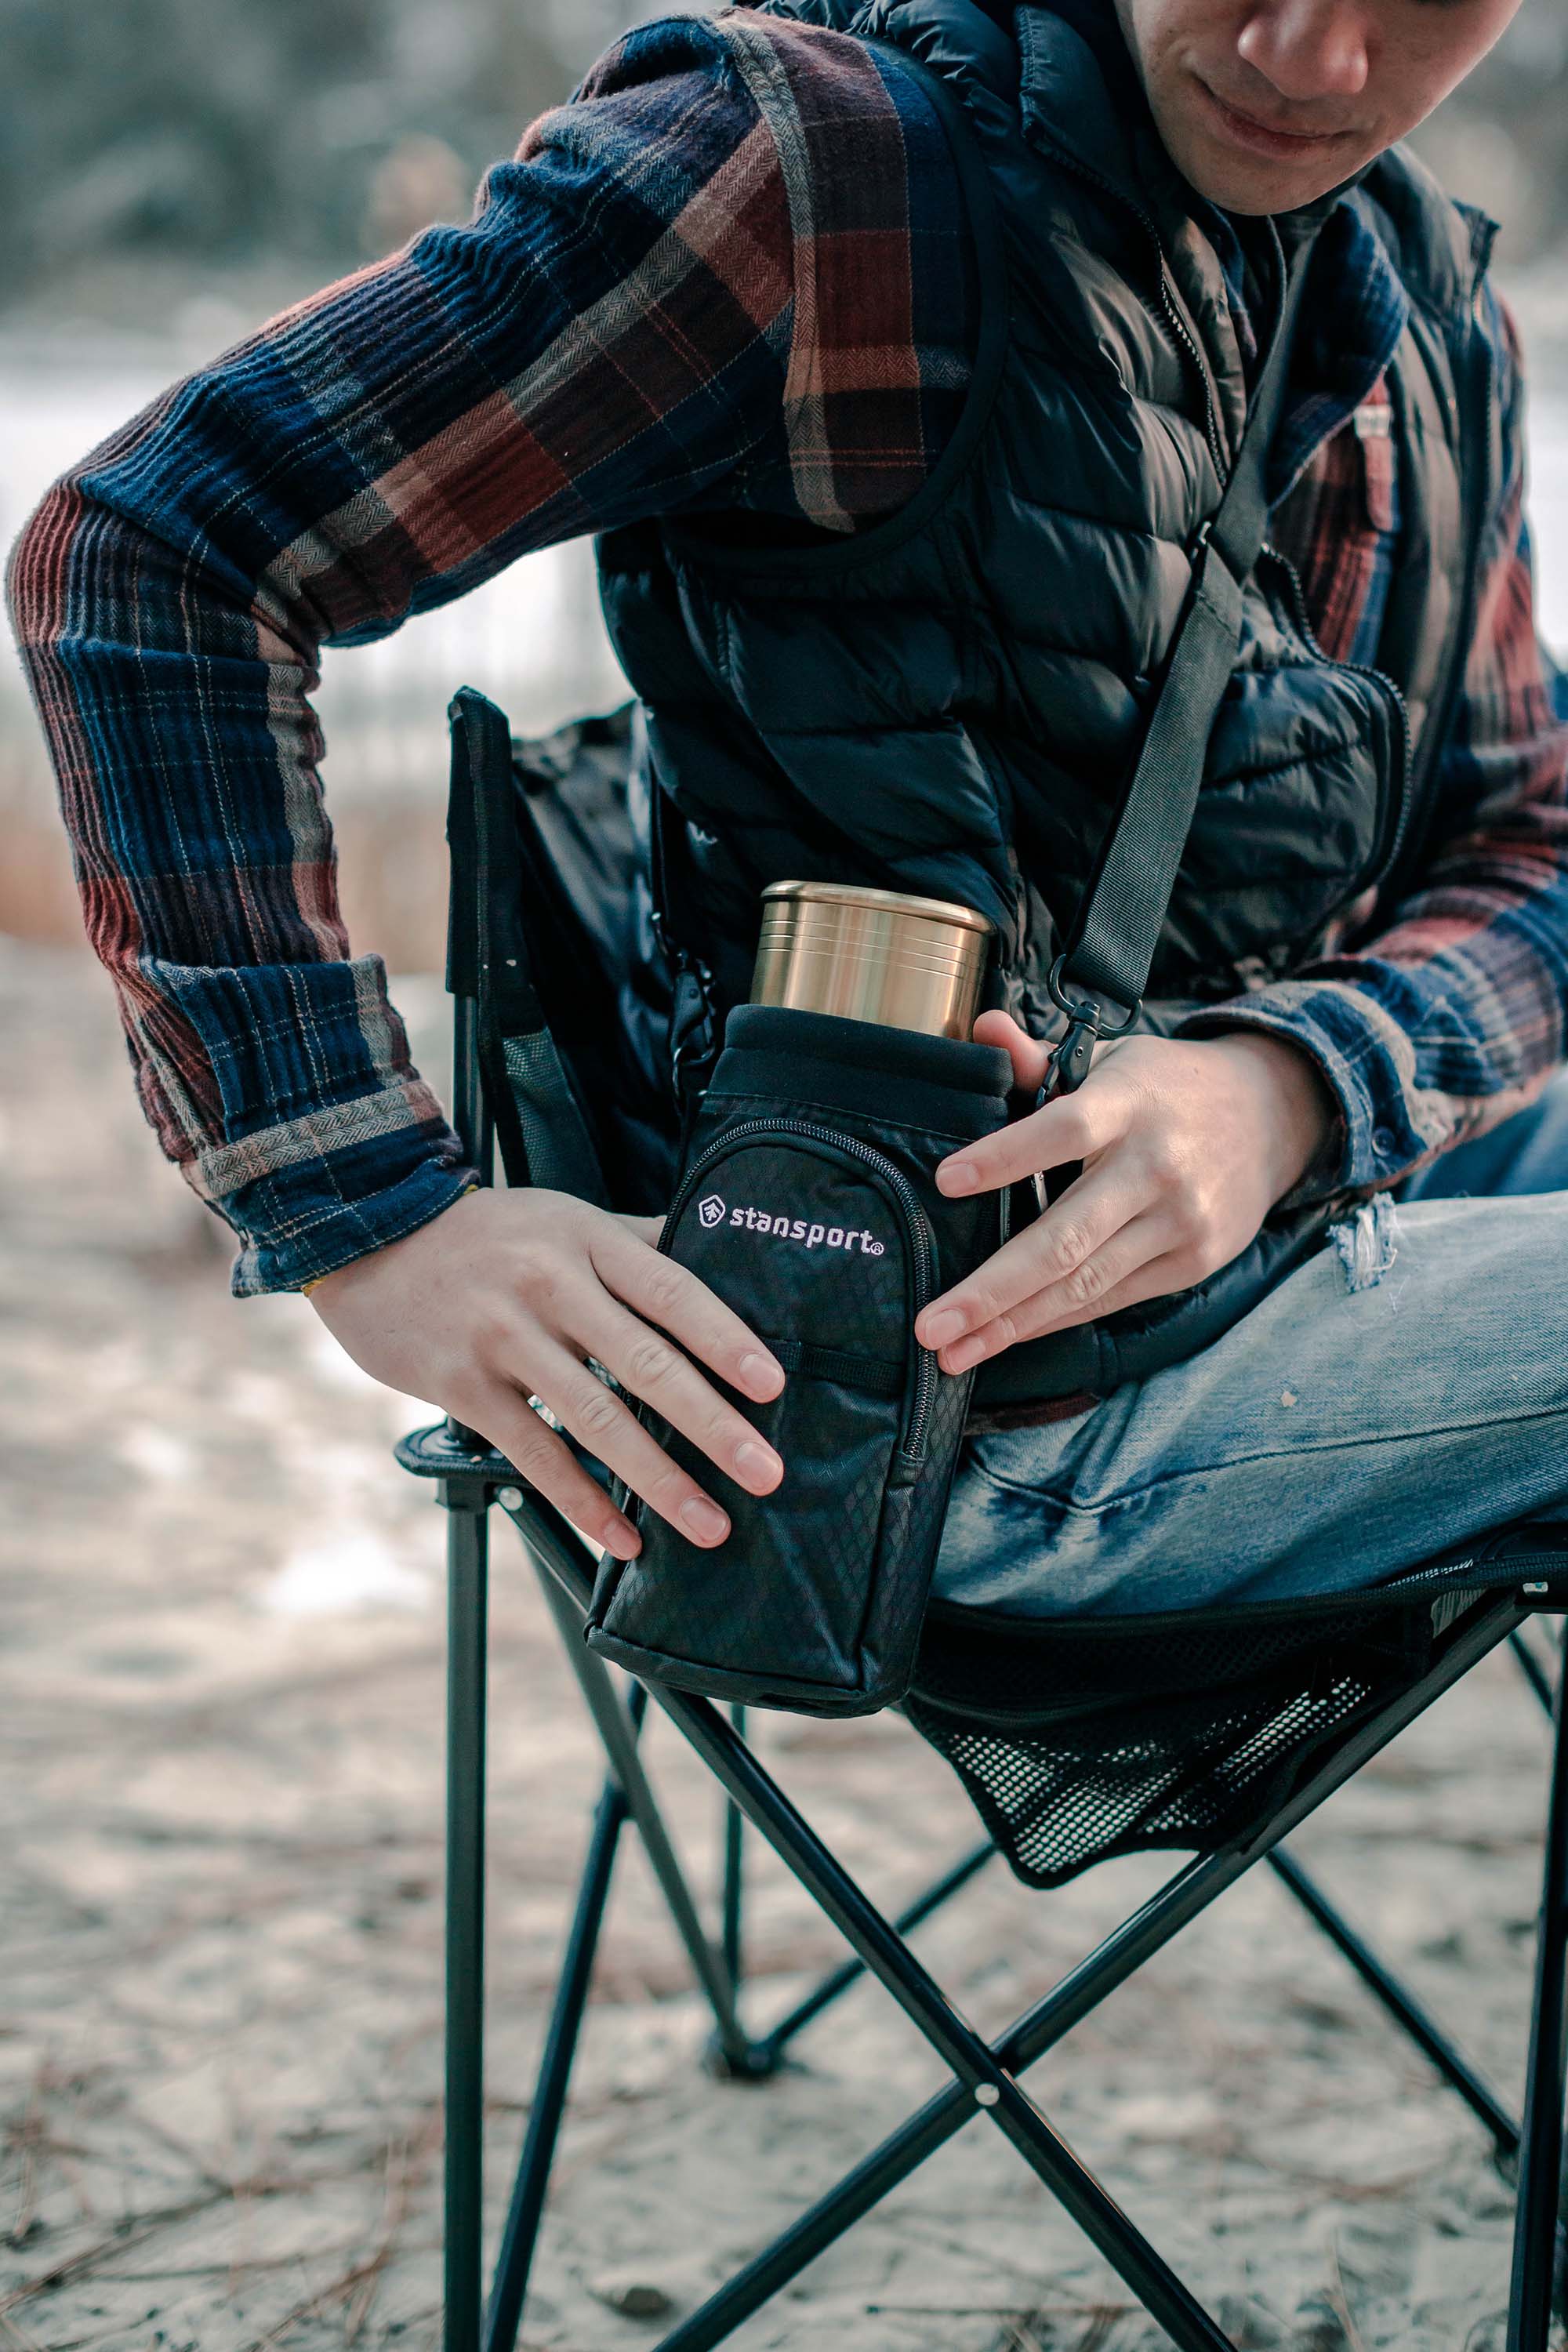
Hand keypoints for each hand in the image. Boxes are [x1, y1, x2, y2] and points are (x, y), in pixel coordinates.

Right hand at [307, 1187, 785, 1557]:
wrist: (371, 1234)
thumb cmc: (489, 1234)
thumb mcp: (566, 1217)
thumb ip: (638, 1244)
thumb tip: (726, 1258)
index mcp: (586, 1241)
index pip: (672, 1291)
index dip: (726, 1339)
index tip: (773, 1386)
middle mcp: (548, 1285)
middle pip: (644, 1362)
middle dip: (711, 1424)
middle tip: (765, 1473)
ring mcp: (502, 1336)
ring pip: (594, 1419)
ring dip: (658, 1480)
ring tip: (708, 1525)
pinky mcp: (461, 1384)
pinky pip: (534, 1453)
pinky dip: (581, 1502)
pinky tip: (623, 1539)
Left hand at [913, 1013, 1335, 1373]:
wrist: (1271, 1116)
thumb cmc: (1164, 1088)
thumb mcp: (1111, 1060)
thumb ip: (1039, 1057)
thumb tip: (980, 1028)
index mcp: (1129, 1104)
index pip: (1063, 1129)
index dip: (1005, 1156)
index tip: (946, 1180)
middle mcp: (1157, 1167)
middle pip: (1065, 1238)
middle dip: (993, 1288)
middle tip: (932, 1325)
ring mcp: (1180, 1221)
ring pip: (1084, 1283)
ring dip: (1012, 1324)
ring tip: (952, 1351)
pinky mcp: (1193, 1260)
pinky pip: (1110, 1297)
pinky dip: (1054, 1319)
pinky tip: (1007, 1335)